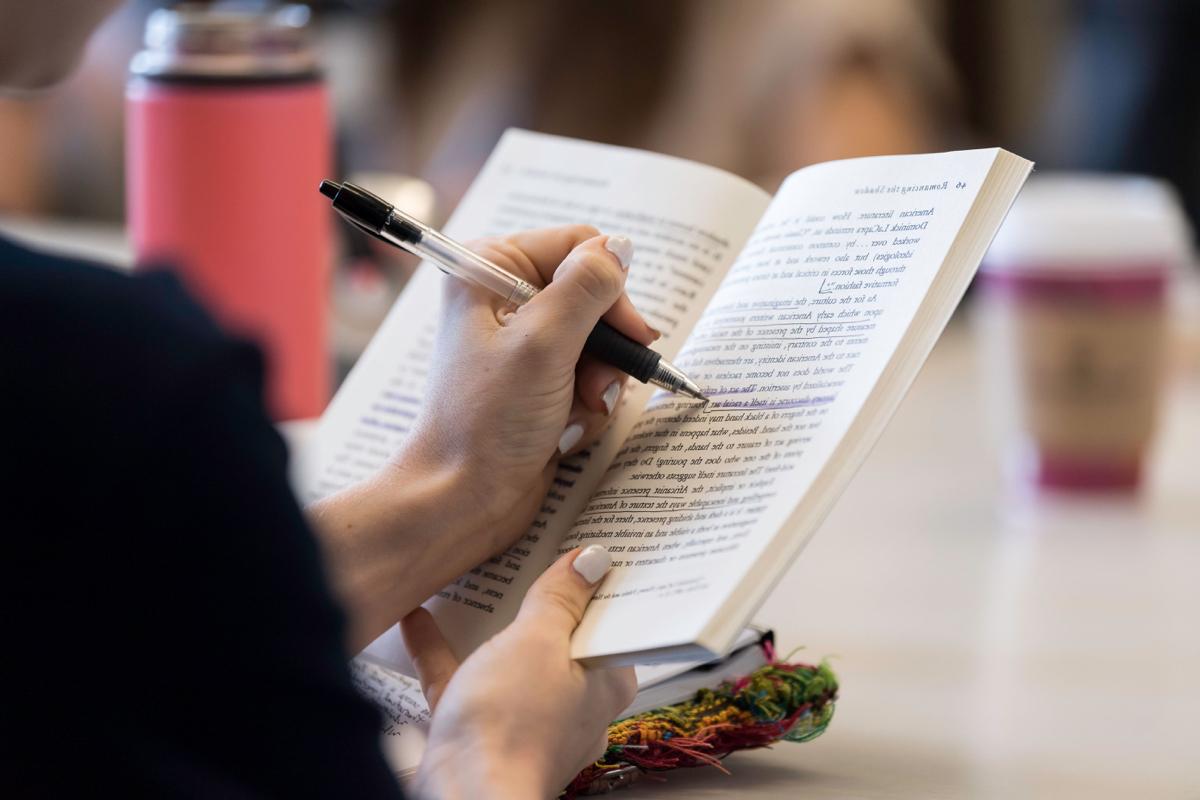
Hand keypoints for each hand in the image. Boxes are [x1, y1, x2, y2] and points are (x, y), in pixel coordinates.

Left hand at [402, 225, 656, 546]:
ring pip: (600, 342)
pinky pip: (590, 378)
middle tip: (597, 383)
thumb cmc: (485, 422)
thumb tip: (620, 248)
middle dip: (606, 346)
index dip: (609, 289)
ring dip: (600, 382)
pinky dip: (589, 405)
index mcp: (491, 269)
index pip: (579, 247)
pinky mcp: (538, 383)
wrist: (462, 498)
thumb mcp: (543, 345)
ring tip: (577, 411)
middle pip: (595, 296)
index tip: (626, 332)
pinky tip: (566, 429)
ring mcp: (524, 344)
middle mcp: (506, 298)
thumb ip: (586, 289)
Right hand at [403, 546, 635, 799]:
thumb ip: (562, 597)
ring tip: (473, 574)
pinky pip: (464, 679)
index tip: (584, 544)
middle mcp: (573, 703)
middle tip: (528, 546)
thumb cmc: (513, 721)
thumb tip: (592, 560)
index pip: (609, 620)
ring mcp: (525, 718)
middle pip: (558, 636)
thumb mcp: (539, 639)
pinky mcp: (482, 731)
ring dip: (487, 621)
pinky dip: (442, 650)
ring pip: (509, 658)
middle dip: (539, 596)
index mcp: (605, 682)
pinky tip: (416, 616)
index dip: (596, 582)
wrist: (463, 796)